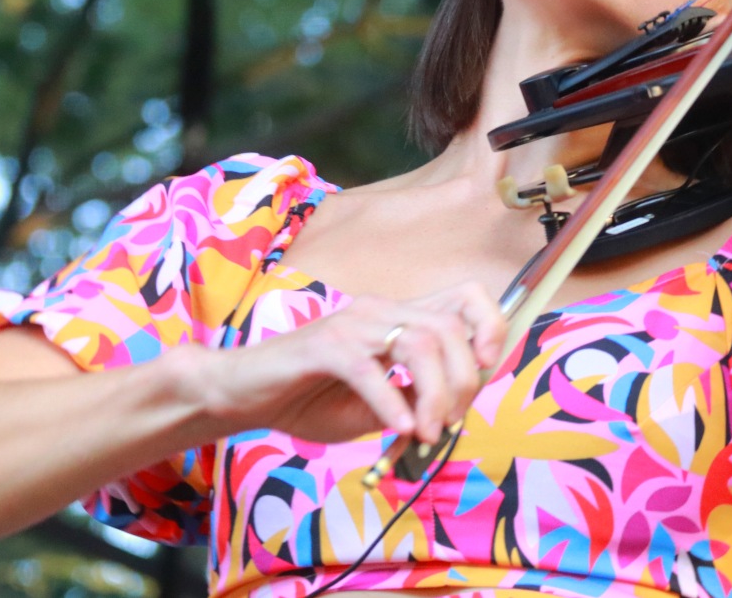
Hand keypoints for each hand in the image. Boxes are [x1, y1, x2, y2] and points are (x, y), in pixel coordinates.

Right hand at [185, 282, 505, 444]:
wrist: (242, 395)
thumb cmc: (308, 399)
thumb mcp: (376, 406)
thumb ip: (413, 401)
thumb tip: (451, 413)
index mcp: (399, 316)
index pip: (466, 296)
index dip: (490, 326)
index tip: (486, 368)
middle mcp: (381, 311)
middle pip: (450, 329)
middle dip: (463, 381)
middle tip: (449, 424)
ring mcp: (352, 324)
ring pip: (420, 344)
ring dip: (433, 395)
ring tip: (427, 433)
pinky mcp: (324, 346)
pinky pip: (371, 369)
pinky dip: (392, 402)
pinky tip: (399, 429)